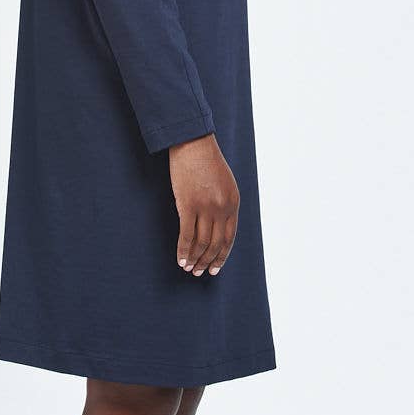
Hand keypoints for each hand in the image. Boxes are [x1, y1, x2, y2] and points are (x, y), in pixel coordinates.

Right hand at [168, 134, 239, 277]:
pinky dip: (184, 250)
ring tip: (188, 268)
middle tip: (199, 272)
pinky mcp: (188, 205)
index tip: (215, 267)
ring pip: (202, 243)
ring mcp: (206, 207)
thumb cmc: (205, 160)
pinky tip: (180, 259)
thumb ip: (224, 202)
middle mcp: (222, 208)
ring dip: (195, 259)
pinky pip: (187, 235)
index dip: (222, 255)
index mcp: (233, 203)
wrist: (192, 142)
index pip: (229, 237)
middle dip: (208, 261)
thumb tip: (217, 223)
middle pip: (216, 244)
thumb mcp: (224, 182)